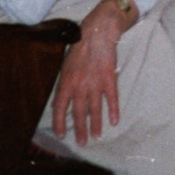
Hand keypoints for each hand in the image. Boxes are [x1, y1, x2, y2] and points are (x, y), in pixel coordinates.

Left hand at [51, 1, 127, 144]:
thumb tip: (62, 100)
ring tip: (97, 136)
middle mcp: (79, 86)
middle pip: (79, 113)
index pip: (59, 108)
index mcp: (66, 82)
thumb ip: (65, 83)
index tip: (61, 134)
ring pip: (95, 109)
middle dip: (80, 130)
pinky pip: (111, 98)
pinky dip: (113, 110)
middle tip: (82, 143)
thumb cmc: (80, 46)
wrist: (98, 32)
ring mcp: (95, 83)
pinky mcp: (109, 78)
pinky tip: (115, 121)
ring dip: (95, 125)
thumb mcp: (66, 65)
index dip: (60, 123)